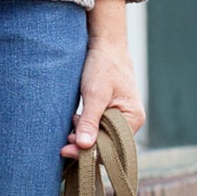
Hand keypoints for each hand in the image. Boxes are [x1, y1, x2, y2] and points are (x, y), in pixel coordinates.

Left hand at [63, 0, 144, 158]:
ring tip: (69, 127)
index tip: (67, 150)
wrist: (105, 44)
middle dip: (85, 144)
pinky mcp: (112, 111)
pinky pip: (99, 127)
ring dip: (84, 135)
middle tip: (63, 144)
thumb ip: (90, 120)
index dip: (89, 151)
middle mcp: (131, 120)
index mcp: (133, 118)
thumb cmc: (103, 65)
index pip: (111, 145)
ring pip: (101, 136)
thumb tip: (84, 145)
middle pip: (107, 143)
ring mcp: (122, 116)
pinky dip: (86, 126)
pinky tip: (75, 120)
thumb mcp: (95, 93)